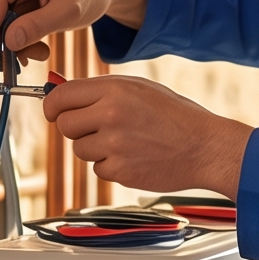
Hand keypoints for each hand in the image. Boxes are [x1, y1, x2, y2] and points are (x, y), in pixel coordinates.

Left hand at [42, 75, 252, 197]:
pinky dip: (112, 165)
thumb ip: (102, 89)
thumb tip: (60, 91)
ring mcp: (114, 145)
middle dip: (75, 128)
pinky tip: (135, 156)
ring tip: (126, 142)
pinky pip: (98, 169)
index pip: (61, 96)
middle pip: (64, 125)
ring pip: (79, 150)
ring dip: (95, 148)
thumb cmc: (176, 115)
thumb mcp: (140, 88)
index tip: (53, 111)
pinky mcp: (119, 171)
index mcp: (114, 90)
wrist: (206, 147)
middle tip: (97, 128)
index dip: (52, 105)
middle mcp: (110, 115)